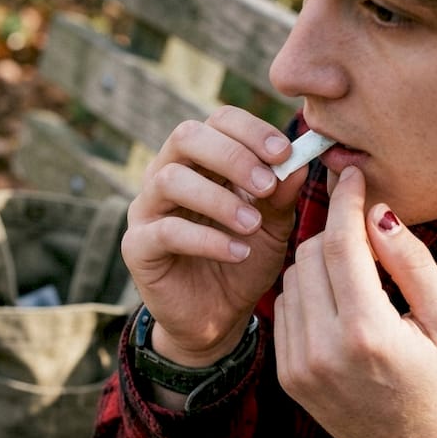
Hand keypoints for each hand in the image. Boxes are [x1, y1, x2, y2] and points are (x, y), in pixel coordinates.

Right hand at [123, 106, 303, 365]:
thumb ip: (282, 194)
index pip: (218, 120)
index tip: (284, 153)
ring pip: (170, 179)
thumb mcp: (274, 226)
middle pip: (186, 136)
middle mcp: (167, 174)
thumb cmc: (244, 259)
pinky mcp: (137, 247)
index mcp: (202, 160)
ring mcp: (147, 209)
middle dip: (232, 156)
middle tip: (266, 184)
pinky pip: (166, 231)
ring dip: (219, 199)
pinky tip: (237, 252)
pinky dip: (206, 239)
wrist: (219, 317)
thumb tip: (299, 160)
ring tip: (252, 225)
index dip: (250, 130)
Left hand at [274, 167, 436, 437]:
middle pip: (309, 254)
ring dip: (319, 262)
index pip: (339, 244)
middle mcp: (322, 349)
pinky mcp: (286, 375)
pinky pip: (285, 309)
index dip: (346, 201)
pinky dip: (308, 293)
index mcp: (367, 333)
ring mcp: (298, 365)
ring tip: (358, 273)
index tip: (353, 175)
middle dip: (335, 231)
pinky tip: (340, 304)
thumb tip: (378, 211)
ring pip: (291, 278)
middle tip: (364, 228)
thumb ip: (412, 261)